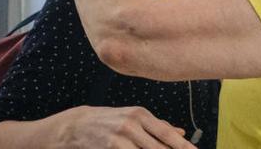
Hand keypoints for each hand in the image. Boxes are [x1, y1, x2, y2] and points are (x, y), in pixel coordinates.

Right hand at [58, 105, 196, 148]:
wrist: (77, 125)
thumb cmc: (110, 121)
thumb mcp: (134, 118)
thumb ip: (157, 126)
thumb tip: (181, 133)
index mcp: (141, 115)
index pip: (166, 133)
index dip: (182, 145)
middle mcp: (132, 125)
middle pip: (158, 147)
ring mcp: (120, 137)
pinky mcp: (110, 148)